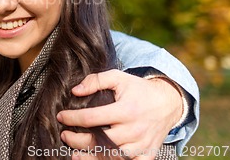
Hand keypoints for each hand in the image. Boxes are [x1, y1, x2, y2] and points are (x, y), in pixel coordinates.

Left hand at [57, 69, 182, 159]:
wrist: (167, 102)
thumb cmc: (138, 89)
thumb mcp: (118, 77)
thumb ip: (96, 80)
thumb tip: (75, 91)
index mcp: (126, 110)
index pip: (93, 117)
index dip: (73, 118)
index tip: (61, 116)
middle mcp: (134, 129)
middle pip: (101, 141)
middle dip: (79, 140)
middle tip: (65, 136)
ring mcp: (142, 144)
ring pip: (114, 157)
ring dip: (92, 158)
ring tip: (75, 155)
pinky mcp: (148, 154)